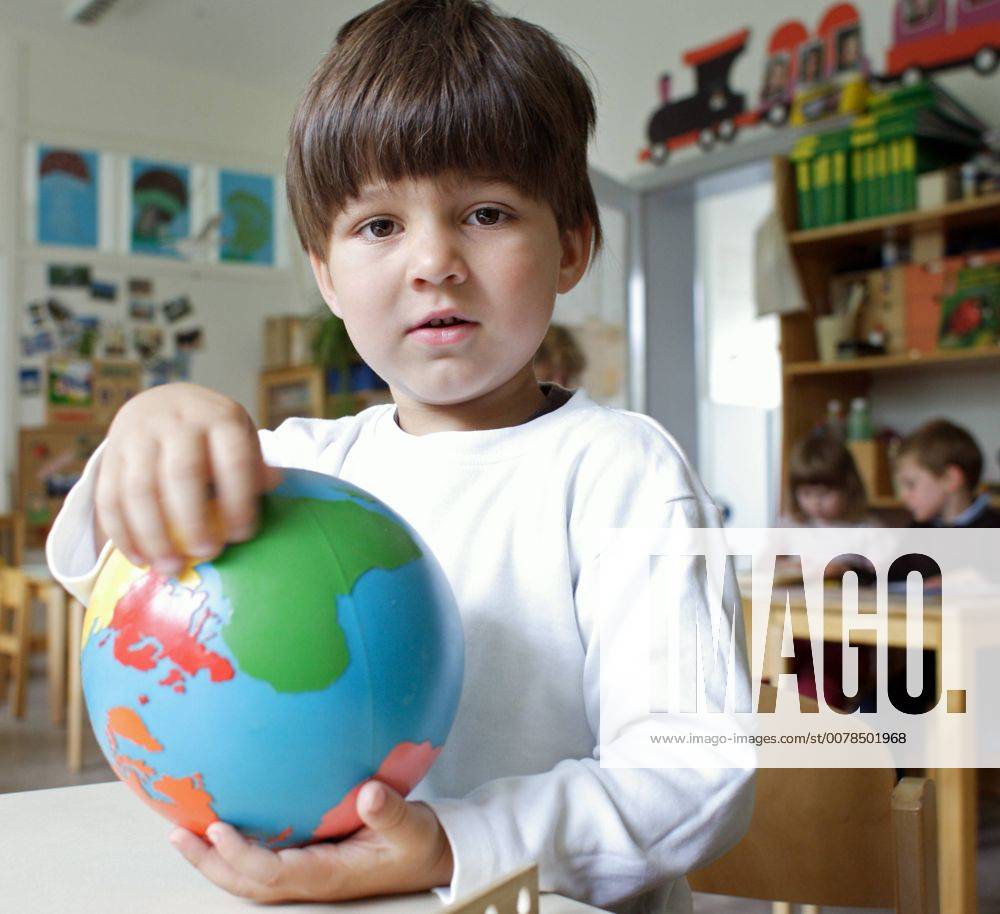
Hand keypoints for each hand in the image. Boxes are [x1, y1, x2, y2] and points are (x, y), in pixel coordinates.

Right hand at [94, 382, 281, 573]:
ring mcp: (138, 437)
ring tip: (170, 567)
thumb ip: (253, 464)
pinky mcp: (110, 456)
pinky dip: (122, 534)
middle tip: (208, 554)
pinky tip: (140, 559)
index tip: (242, 535)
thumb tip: (273, 484)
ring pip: (139, 489)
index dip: (238, 500)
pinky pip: (109, 498)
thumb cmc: (211, 433)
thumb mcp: (239, 436)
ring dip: (154, 535)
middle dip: (194, 520)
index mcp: (219, 418)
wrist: (160, 402)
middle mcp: (177, 422)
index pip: (232, 460)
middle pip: (182, 474)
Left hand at [169, 782, 453, 902]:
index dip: (241, 856)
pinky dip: (238, 846)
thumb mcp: (414, 827)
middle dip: (209, 863)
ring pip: (250, 876)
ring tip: (184, 830)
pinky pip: (265, 858)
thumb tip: (369, 793)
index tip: (217, 828)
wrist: (431, 856)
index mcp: (329, 876)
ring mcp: (308, 873)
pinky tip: (226, 820)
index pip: (272, 874)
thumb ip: (390, 812)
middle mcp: (311, 880)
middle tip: (175, 833)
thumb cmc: (421, 843)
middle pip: (247, 882)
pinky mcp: (311, 860)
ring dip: (216, 858)